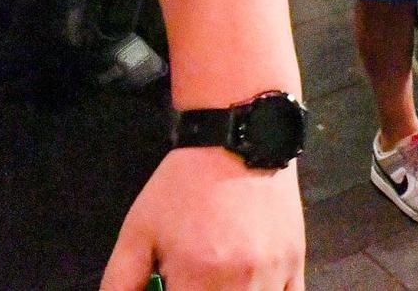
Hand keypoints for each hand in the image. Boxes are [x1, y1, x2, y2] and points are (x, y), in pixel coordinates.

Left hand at [100, 146, 302, 290]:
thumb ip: (121, 283)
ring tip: (213, 280)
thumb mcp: (138, 233)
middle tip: (189, 280)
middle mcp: (242, 281)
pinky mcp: (296, 262)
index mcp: (200, 276)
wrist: (239, 141)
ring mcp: (275, 273)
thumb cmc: (184, 186)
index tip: (168, 287)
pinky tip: (247, 286)